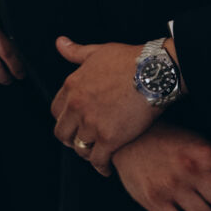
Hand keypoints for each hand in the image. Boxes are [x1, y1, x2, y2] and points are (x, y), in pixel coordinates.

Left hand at [51, 37, 160, 172]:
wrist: (155, 72)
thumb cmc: (129, 59)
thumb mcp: (98, 51)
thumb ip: (76, 52)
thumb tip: (60, 43)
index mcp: (72, 86)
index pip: (56, 111)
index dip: (64, 119)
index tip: (73, 123)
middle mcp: (77, 106)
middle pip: (62, 133)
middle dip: (71, 139)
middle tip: (82, 142)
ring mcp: (92, 124)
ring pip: (79, 148)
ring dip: (87, 152)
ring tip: (96, 154)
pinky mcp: (110, 138)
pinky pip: (98, 160)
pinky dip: (101, 166)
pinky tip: (106, 168)